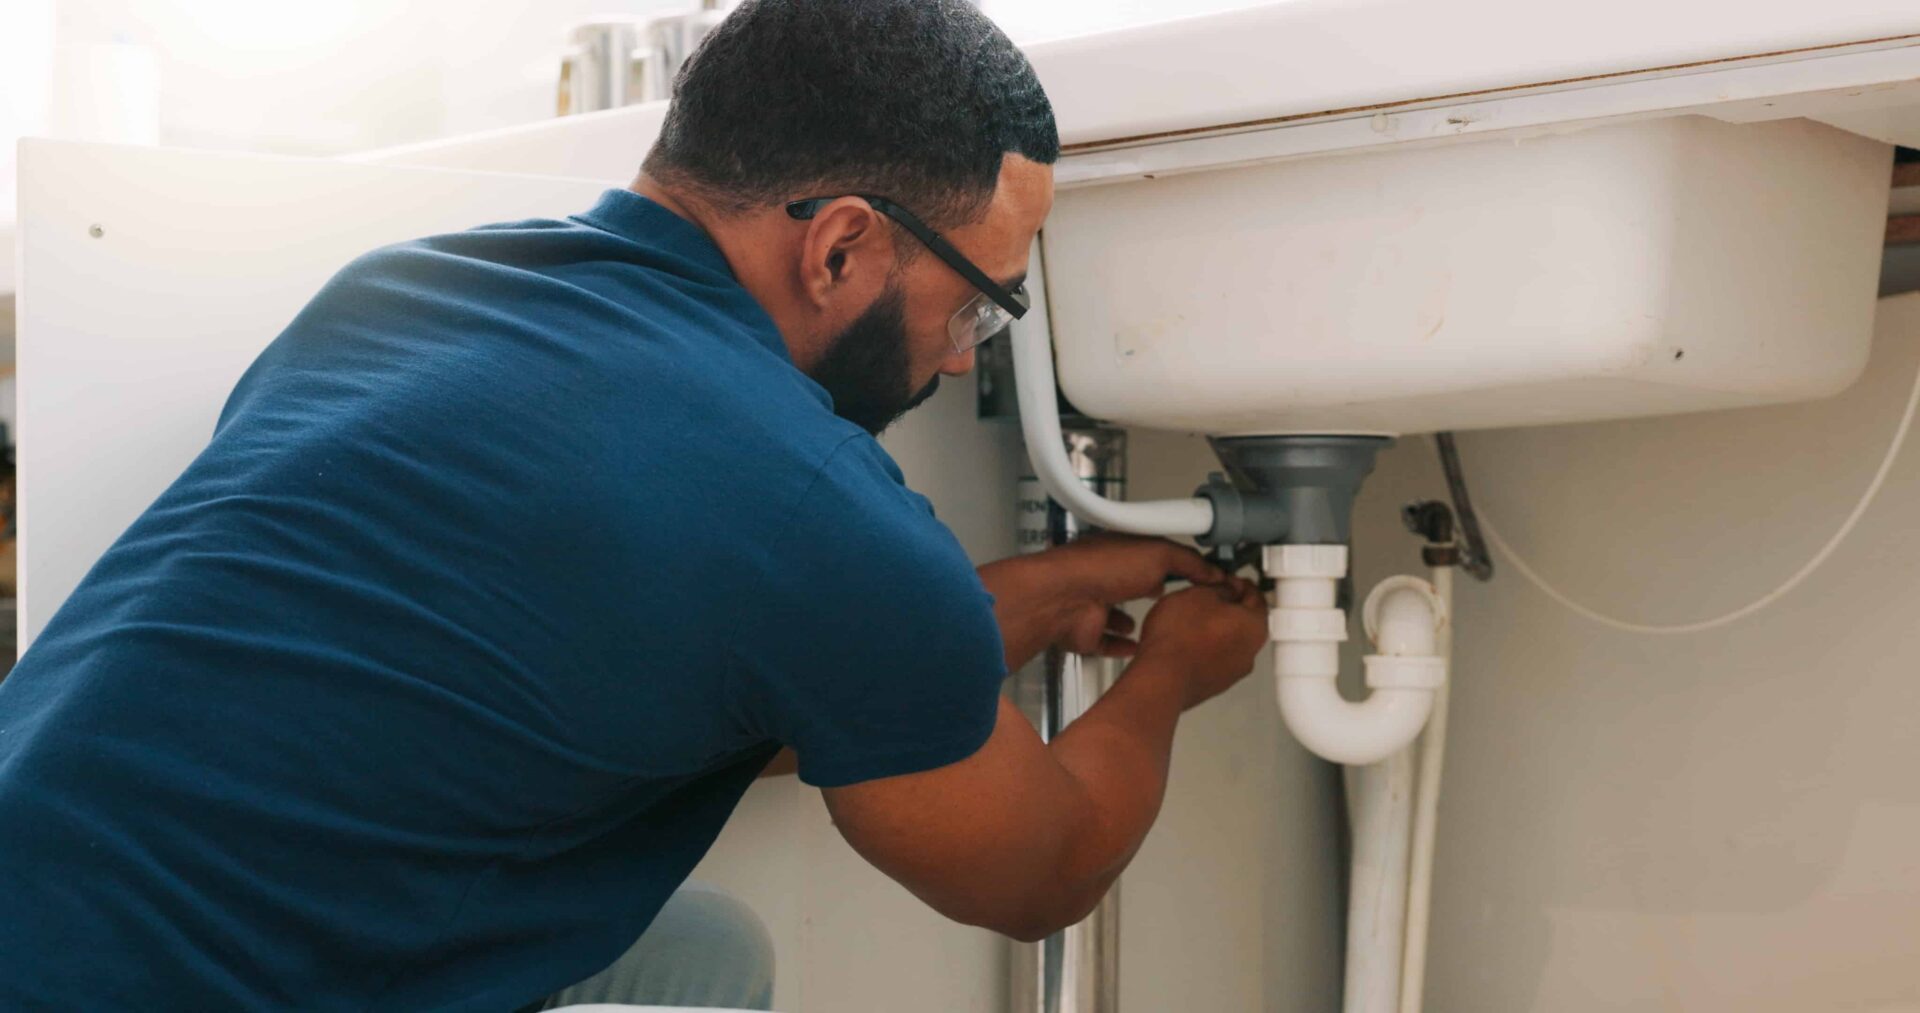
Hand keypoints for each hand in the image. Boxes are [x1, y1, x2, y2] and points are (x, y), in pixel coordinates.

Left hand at [979, 535, 1226, 666]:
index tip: (1197, 577)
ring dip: (1132, 622)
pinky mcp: (1085, 632)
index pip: (1151, 555)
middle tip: (1176, 602)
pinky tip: (1134, 647)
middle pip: (1132, 584)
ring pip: (1116, 615)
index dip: (1175, 564)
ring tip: (1155, 627)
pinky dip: (1119, 645)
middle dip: (1151, 590)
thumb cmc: (1100, 567)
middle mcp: (1104, 575)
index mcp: (1120, 550)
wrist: (1064, 597)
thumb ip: (1188, 561)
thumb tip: (1211, 570)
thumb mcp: (1158, 553)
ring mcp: (1092, 604)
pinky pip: (1104, 642)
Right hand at [1134, 578, 1268, 709]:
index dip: (1238, 582)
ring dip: (1214, 630)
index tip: (1227, 580)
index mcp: (1254, 626)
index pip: (1256, 596)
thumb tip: (1224, 589)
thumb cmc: (1179, 638)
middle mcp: (1249, 652)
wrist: (1160, 678)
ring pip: (1228, 642)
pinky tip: (1184, 642)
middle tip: (1206, 597)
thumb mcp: (1199, 594)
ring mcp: (1232, 672)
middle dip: (1226, 607)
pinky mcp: (1213, 684)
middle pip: (1243, 621)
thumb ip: (1219, 588)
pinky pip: (1213, 659)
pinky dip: (1203, 649)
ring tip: (1189, 621)